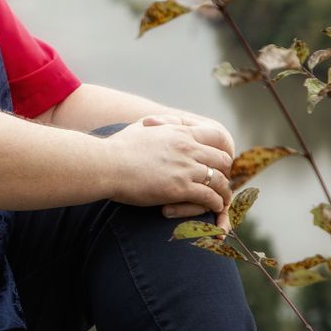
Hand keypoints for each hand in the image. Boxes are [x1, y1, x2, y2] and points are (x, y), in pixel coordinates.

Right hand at [102, 119, 233, 221]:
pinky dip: (214, 204)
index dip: (221, 150)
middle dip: (225, 172)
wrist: (105, 165)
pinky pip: (209, 197)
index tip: (219, 162)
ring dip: (223, 191)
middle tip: (221, 182)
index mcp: (180, 132)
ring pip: (220, 180)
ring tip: (221, 199)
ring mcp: (185, 168)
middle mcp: (188, 148)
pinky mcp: (180, 188)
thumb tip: (170, 122)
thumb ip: (161, 122)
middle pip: (223, 159)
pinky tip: (212, 208)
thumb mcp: (141, 126)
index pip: (216, 137)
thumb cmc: (118, 147)